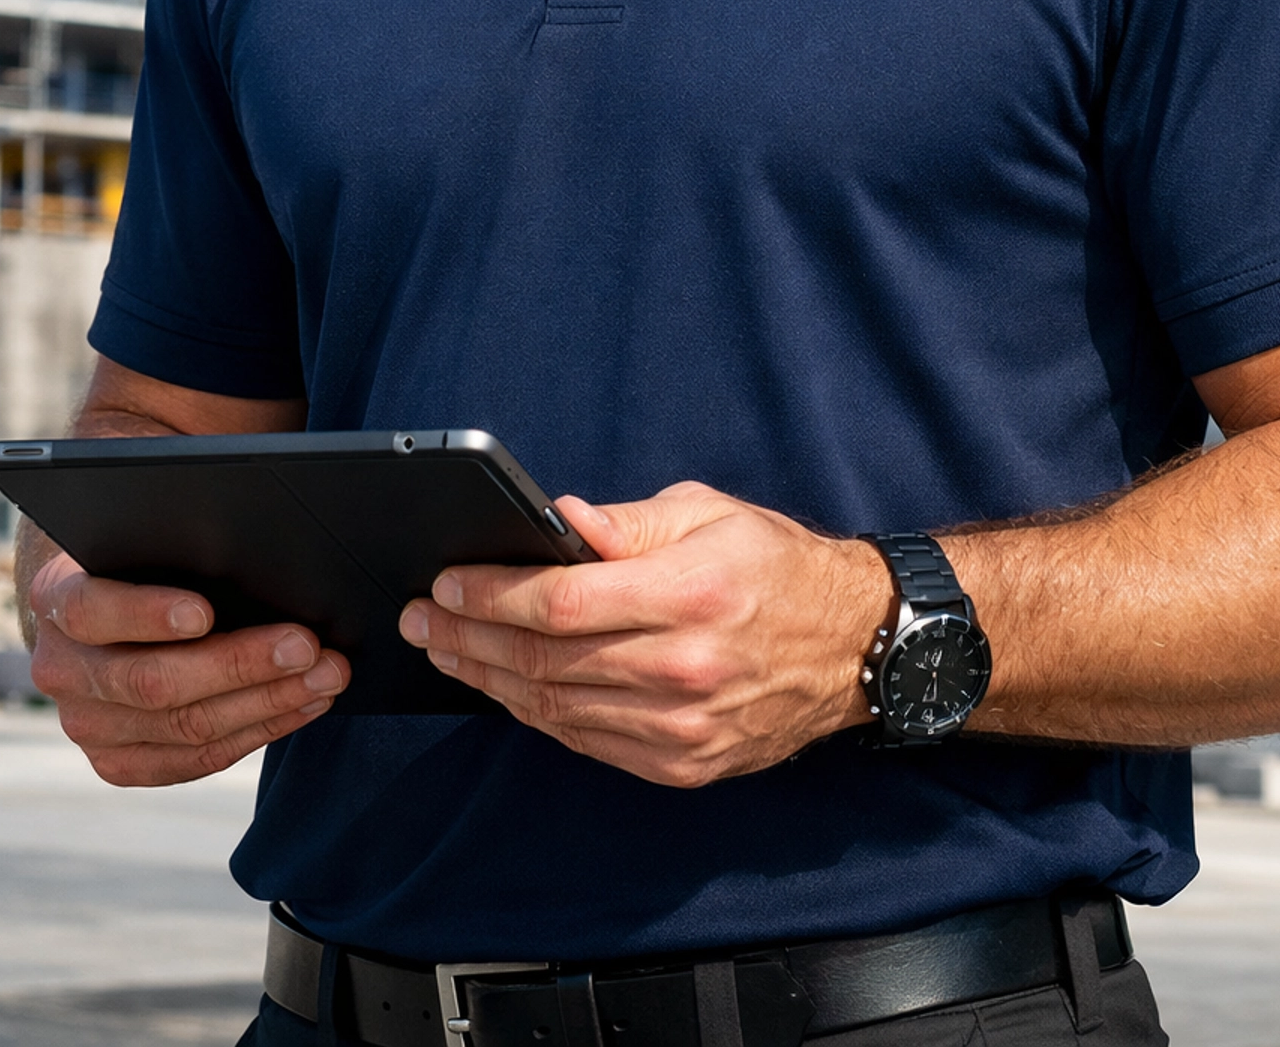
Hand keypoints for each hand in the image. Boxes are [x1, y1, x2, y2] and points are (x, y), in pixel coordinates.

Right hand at [29, 551, 350, 785]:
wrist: (104, 607)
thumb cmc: (145, 555)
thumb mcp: (146, 534)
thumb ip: (179, 539)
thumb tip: (259, 545)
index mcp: (57, 598)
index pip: (92, 610)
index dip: (148, 613)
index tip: (205, 611)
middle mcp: (61, 668)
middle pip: (152, 680)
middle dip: (240, 664)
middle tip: (306, 646)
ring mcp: (86, 724)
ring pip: (183, 727)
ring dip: (267, 701)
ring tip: (325, 676)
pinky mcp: (117, 762)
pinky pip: (193, 760)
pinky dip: (258, 731)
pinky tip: (301, 706)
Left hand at [398, 481, 890, 786]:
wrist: (854, 646)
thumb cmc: (776, 567)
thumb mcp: (709, 514)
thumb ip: (627, 523)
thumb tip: (558, 519)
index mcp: (689, 595)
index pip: (562, 602)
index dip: (493, 595)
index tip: (448, 583)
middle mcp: (684, 669)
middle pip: (546, 661)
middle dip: (470, 638)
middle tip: (424, 619)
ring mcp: (682, 728)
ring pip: (557, 708)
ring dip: (490, 680)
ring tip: (448, 651)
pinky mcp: (683, 766)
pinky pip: (587, 741)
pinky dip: (537, 714)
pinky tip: (505, 687)